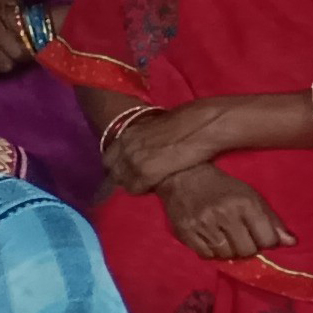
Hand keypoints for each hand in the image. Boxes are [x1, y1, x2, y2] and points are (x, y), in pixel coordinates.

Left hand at [104, 102, 224, 194]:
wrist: (203, 123)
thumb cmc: (187, 122)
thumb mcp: (158, 127)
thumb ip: (146, 138)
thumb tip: (146, 147)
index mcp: (128, 133)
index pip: (109, 156)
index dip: (118, 166)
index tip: (126, 171)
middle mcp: (126, 145)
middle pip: (111, 170)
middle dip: (121, 177)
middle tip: (135, 181)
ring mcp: (134, 158)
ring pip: (121, 180)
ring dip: (131, 184)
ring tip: (145, 186)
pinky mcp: (146, 171)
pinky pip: (134, 188)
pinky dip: (141, 190)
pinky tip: (153, 189)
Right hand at [157, 163, 291, 260]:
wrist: (182, 175)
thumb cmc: (221, 186)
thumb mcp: (250, 196)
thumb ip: (271, 220)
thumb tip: (292, 243)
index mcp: (245, 203)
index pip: (267, 240)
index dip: (267, 241)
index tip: (260, 235)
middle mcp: (224, 214)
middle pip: (247, 251)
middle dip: (247, 247)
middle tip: (241, 237)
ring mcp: (203, 224)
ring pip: (226, 255)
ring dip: (228, 250)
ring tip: (225, 237)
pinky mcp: (185, 232)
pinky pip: (206, 255)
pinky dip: (211, 251)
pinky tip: (210, 239)